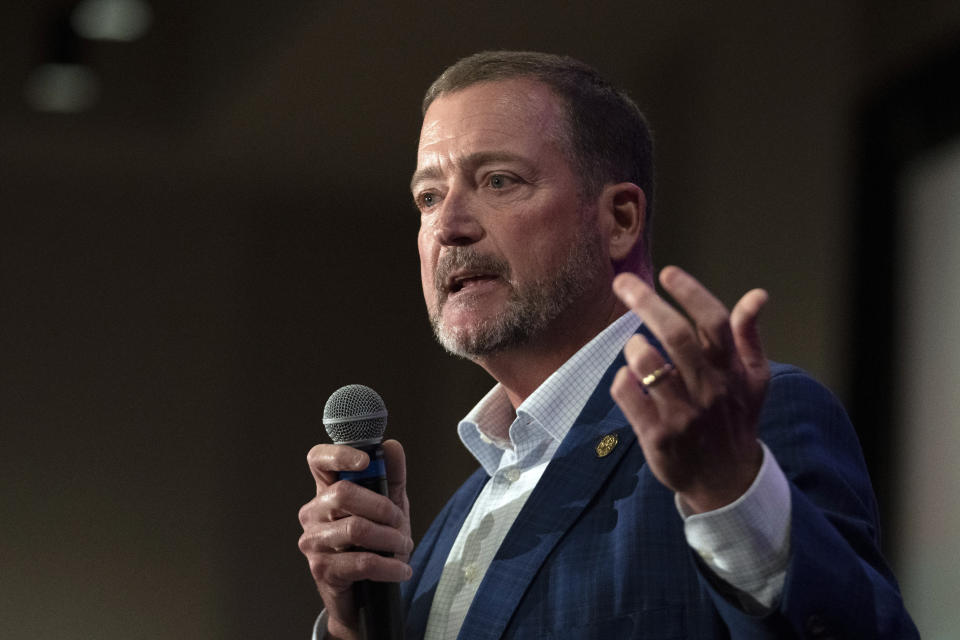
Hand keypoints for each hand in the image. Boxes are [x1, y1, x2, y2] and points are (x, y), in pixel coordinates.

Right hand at [298, 439, 411, 639]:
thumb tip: (392, 446)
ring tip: (403, 546)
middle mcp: (313, 512)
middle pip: (344, 493)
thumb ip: (392, 477)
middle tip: (399, 524)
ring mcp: (313, 541)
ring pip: (356, 529)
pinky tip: (401, 570)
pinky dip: (389, 566)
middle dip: (382, 508)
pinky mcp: (321, 569)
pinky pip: (361, 562)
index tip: (366, 460)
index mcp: (326, 491)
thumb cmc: (373, 545)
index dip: (339, 454)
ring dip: (390, 539)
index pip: (318, 460)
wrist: (364, 597)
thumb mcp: (389, 508)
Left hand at [610, 267, 769, 512]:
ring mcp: (682, 414)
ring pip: (648, 365)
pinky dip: (622, 379)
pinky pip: (628, 395)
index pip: (715, 322)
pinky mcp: (657, 436)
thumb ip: (749, 336)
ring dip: (634, 346)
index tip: (668, 272)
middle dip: (646, 302)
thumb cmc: (734, 418)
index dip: (691, 292)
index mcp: (731, 371)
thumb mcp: (754, 379)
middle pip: (675, 335)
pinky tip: (628, 379)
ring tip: (635, 345)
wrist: (726, 480)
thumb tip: (757, 295)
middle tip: (623, 283)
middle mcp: (708, 390)